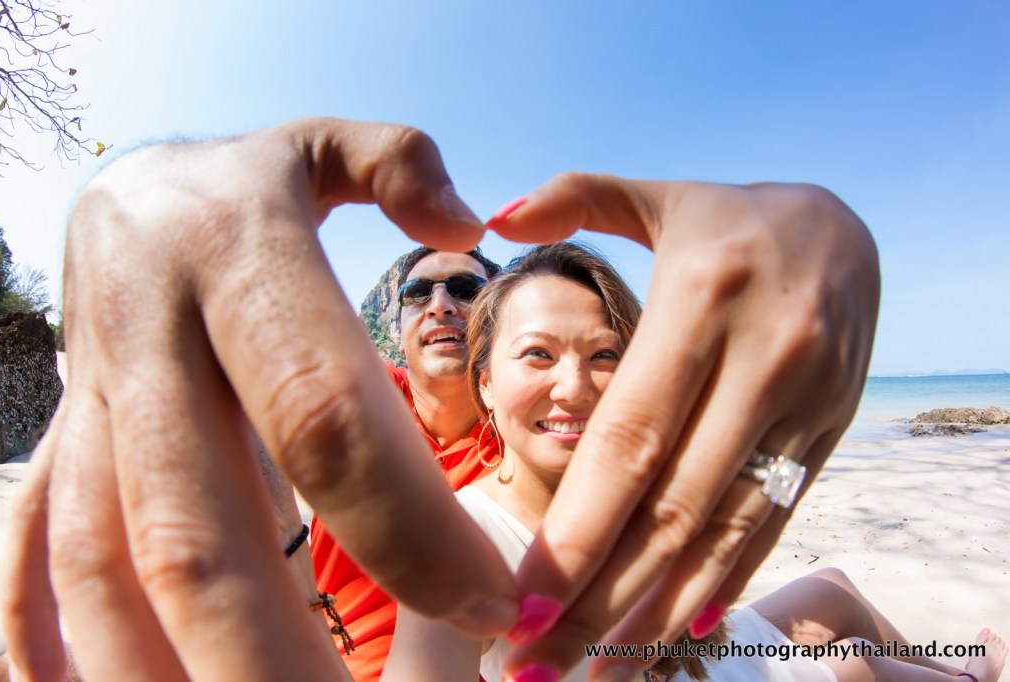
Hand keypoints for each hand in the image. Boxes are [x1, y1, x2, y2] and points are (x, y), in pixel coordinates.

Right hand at [0, 119, 518, 680]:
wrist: (117, 193)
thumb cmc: (248, 180)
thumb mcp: (323, 143)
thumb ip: (400, 164)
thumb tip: (469, 225)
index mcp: (234, 258)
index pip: (324, 416)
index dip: (407, 523)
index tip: (493, 603)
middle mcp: (151, 335)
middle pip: (201, 522)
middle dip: (274, 647)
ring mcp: (93, 399)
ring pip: (107, 558)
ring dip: (165, 668)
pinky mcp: (64, 440)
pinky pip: (41, 552)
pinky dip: (64, 641)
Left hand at [487, 175, 879, 678]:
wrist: (852, 227)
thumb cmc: (731, 218)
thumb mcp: (659, 195)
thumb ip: (574, 197)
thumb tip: (493, 219)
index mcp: (702, 299)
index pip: (630, 438)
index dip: (578, 530)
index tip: (524, 603)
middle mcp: (760, 359)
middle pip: (672, 504)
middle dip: (603, 595)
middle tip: (539, 664)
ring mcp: (805, 403)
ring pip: (726, 528)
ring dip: (658, 610)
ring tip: (598, 674)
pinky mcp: (830, 432)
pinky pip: (774, 520)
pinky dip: (726, 582)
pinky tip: (676, 632)